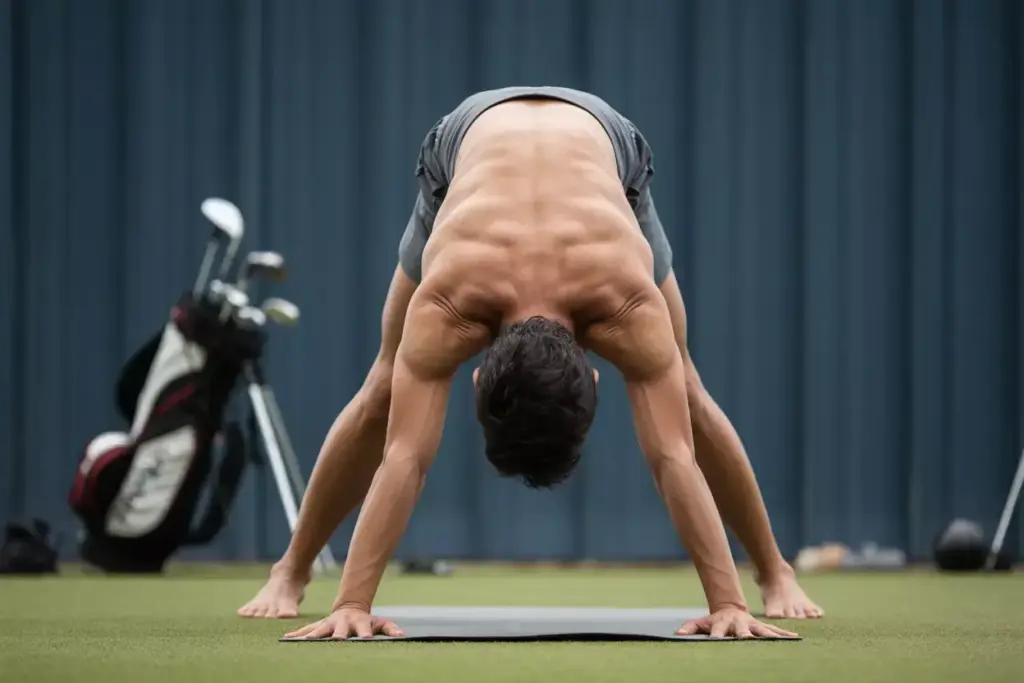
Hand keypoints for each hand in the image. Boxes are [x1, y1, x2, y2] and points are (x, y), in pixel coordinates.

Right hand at [283, 607, 404, 639]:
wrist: (350, 609)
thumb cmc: (367, 621)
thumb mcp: (380, 623)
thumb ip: (390, 629)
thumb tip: (402, 636)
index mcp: (358, 622)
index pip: (364, 629)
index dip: (365, 634)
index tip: (366, 639)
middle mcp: (342, 623)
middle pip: (339, 630)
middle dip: (337, 636)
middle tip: (335, 641)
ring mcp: (328, 624)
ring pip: (319, 630)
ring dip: (312, 636)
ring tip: (304, 642)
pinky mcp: (318, 626)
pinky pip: (306, 630)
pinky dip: (297, 634)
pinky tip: (286, 639)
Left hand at [676, 606, 797, 639]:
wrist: (729, 609)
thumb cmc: (713, 621)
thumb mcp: (700, 623)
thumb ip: (690, 628)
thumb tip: (677, 633)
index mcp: (722, 625)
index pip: (718, 632)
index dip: (717, 637)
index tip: (717, 642)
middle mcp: (738, 624)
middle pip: (743, 632)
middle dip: (746, 636)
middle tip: (749, 640)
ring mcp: (751, 625)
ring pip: (762, 631)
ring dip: (771, 636)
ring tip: (784, 640)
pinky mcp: (761, 626)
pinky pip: (774, 631)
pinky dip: (784, 634)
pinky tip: (795, 638)